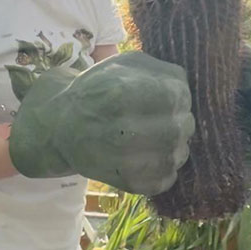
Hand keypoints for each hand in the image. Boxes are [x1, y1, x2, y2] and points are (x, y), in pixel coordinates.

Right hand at [9, 51, 194, 195]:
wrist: (61, 127)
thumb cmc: (98, 90)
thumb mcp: (124, 65)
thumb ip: (161, 70)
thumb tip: (188, 87)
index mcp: (123, 95)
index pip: (179, 95)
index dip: (178, 95)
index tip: (168, 96)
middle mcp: (127, 130)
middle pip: (183, 126)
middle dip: (179, 120)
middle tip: (162, 118)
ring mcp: (128, 161)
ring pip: (179, 154)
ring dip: (174, 144)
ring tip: (153, 137)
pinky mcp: (130, 184)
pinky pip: (167, 178)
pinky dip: (164, 167)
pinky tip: (147, 155)